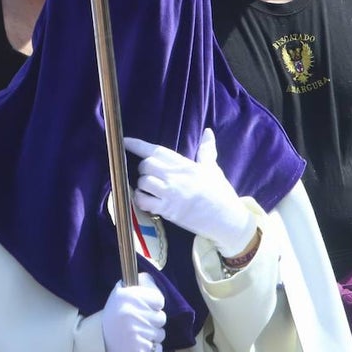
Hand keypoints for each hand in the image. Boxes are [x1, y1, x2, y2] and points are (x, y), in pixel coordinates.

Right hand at [101, 273, 165, 351]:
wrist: (98, 340)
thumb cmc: (112, 315)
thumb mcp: (119, 293)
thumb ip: (138, 284)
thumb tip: (152, 282)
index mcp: (130, 296)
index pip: (159, 300)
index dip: (154, 305)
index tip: (148, 308)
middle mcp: (134, 313)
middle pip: (161, 318)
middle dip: (153, 320)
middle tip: (141, 322)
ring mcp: (138, 333)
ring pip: (160, 334)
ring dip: (152, 335)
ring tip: (138, 333)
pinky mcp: (141, 350)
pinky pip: (157, 348)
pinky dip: (151, 348)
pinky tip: (139, 344)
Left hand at [125, 129, 256, 256]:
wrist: (227, 219)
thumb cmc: (220, 193)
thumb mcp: (213, 169)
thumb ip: (207, 150)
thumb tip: (208, 132)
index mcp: (185, 165)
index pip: (157, 151)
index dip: (138, 145)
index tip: (125, 141)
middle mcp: (176, 177)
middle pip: (146, 165)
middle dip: (143, 167)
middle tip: (150, 173)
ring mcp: (171, 194)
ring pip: (143, 182)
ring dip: (142, 184)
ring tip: (150, 188)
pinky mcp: (168, 211)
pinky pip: (144, 201)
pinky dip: (141, 199)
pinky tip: (147, 200)